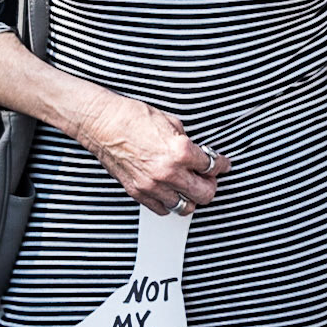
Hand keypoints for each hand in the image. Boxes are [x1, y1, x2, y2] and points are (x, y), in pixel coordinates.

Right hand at [76, 89, 229, 213]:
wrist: (103, 123)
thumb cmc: (132, 117)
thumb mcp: (170, 122)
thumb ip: (187, 141)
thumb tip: (197, 153)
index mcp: (179, 151)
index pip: (212, 166)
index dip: (222, 165)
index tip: (223, 165)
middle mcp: (168, 172)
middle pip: (204, 193)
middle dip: (211, 185)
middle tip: (209, 178)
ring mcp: (152, 185)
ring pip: (185, 207)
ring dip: (191, 197)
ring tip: (190, 187)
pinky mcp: (138, 192)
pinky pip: (163, 209)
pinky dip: (170, 203)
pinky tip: (172, 192)